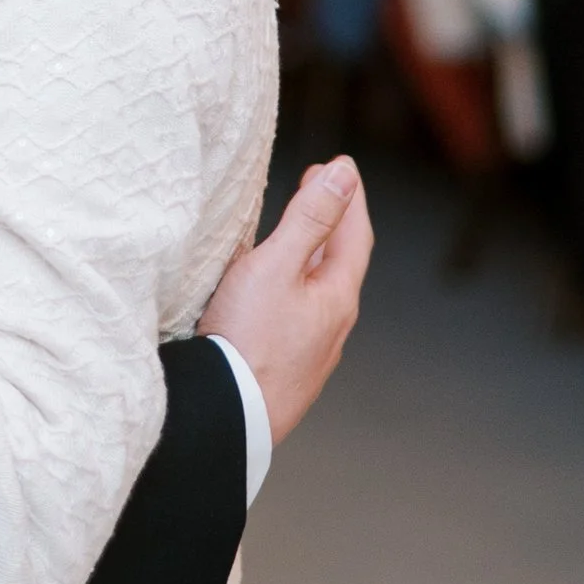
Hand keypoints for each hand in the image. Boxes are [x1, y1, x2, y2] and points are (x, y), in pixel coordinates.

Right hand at [199, 157, 370, 444]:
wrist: (229, 417)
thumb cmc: (248, 342)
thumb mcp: (276, 267)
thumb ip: (309, 219)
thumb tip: (343, 176)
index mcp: (337, 297)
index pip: (354, 235)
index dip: (347, 197)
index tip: (339, 165)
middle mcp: (332, 327)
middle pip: (338, 263)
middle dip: (330, 221)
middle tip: (315, 187)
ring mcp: (311, 352)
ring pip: (318, 292)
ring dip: (310, 255)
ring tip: (293, 233)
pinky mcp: (286, 370)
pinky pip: (298, 315)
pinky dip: (292, 286)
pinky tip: (271, 293)